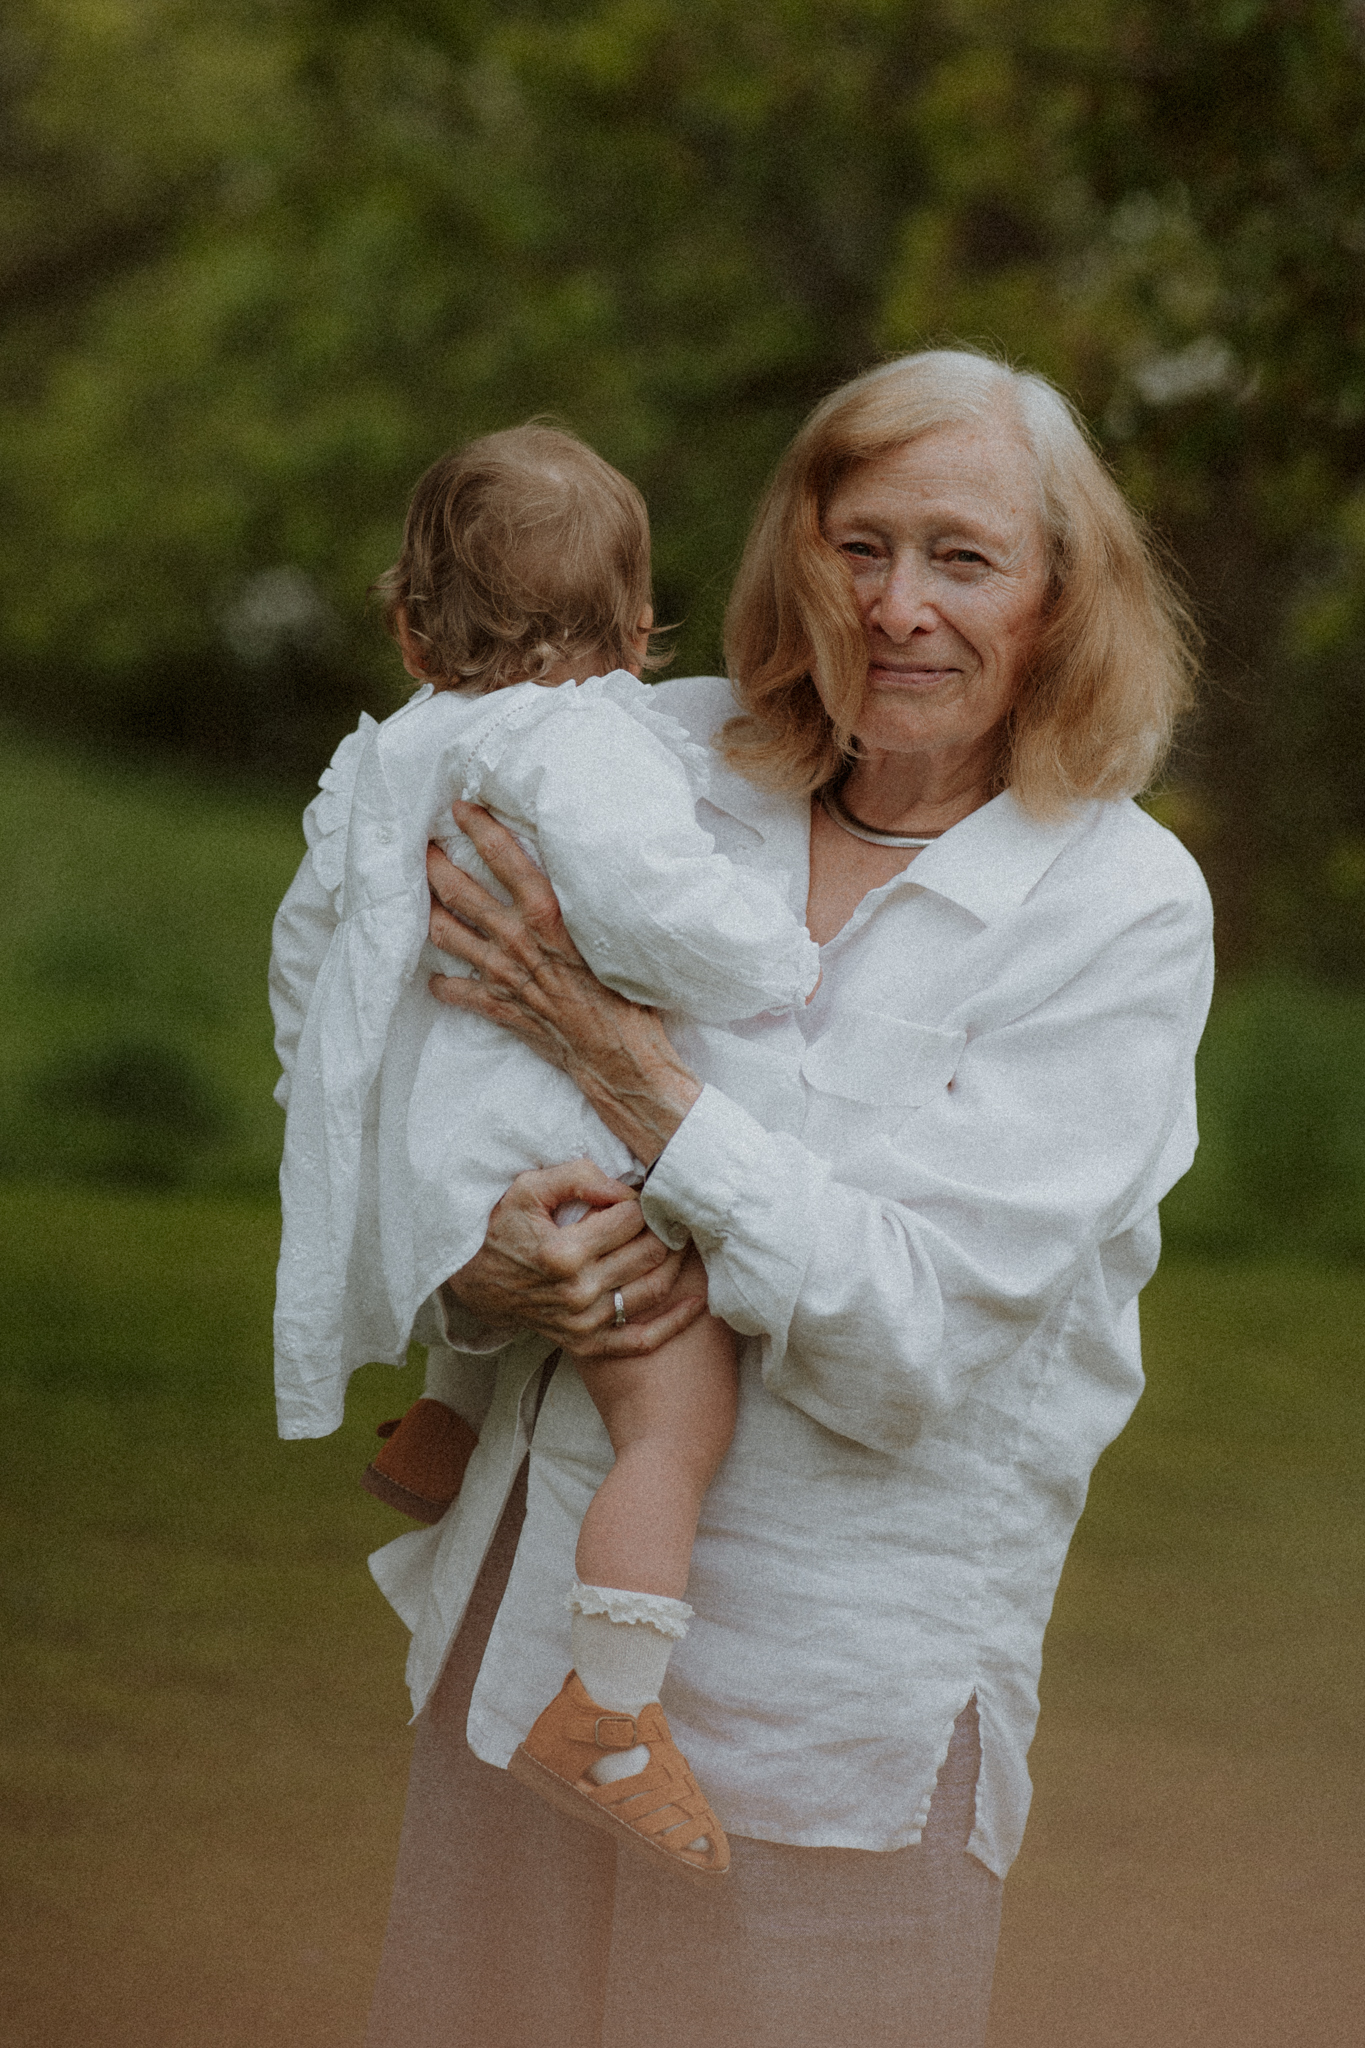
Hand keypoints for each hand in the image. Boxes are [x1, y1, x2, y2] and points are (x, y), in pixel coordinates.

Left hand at [426, 800, 700, 1163]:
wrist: (620, 1057)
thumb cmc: (629, 995)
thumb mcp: (613, 936)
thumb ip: (586, 904)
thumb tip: (583, 868)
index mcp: (547, 915)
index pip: (504, 858)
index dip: (479, 828)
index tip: (460, 806)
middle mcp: (516, 939)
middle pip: (460, 892)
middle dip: (435, 864)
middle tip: (422, 844)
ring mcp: (502, 975)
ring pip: (447, 935)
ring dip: (427, 914)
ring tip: (416, 898)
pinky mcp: (500, 1008)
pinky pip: (457, 991)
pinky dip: (444, 982)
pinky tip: (436, 976)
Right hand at [443, 1158, 708, 1359]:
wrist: (474, 1281)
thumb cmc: (502, 1228)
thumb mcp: (529, 1188)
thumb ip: (577, 1177)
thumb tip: (625, 1187)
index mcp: (564, 1253)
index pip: (630, 1219)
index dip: (641, 1200)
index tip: (641, 1193)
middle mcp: (577, 1292)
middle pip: (648, 1253)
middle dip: (665, 1227)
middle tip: (670, 1213)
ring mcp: (583, 1323)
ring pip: (653, 1289)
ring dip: (676, 1262)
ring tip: (684, 1240)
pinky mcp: (586, 1343)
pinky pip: (641, 1340)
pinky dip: (673, 1322)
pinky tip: (696, 1301)